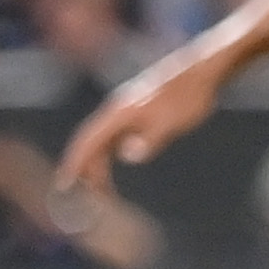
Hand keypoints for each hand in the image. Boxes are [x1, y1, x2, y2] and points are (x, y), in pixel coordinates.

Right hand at [58, 53, 218, 195]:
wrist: (204, 71)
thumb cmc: (189, 96)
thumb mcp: (171, 123)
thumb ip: (150, 140)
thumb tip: (128, 156)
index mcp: (120, 113)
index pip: (88, 141)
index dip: (74, 163)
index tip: (64, 185)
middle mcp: (117, 111)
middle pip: (92, 142)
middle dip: (86, 170)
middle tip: (91, 197)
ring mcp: (127, 110)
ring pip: (103, 140)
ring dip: (98, 164)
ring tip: (103, 188)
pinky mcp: (138, 111)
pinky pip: (115, 136)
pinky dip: (110, 154)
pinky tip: (116, 162)